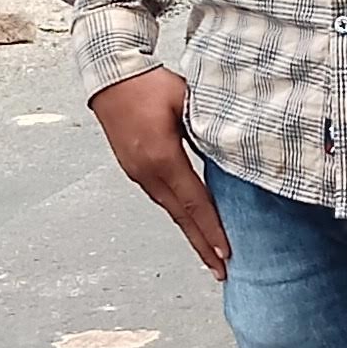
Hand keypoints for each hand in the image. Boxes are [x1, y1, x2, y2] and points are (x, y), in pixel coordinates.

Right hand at [88, 70, 230, 275]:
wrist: (110, 75)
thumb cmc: (150, 83)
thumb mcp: (187, 100)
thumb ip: (210, 127)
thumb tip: (236, 152)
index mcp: (162, 157)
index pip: (194, 202)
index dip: (212, 229)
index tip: (226, 253)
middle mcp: (147, 172)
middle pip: (180, 217)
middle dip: (203, 246)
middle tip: (222, 272)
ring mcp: (137, 173)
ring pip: (170, 210)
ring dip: (191, 232)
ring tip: (210, 254)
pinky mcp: (134, 169)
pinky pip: (161, 198)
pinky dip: (178, 214)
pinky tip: (190, 221)